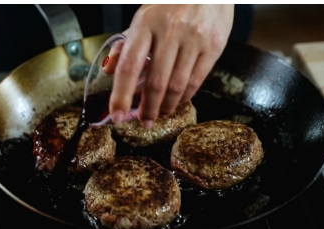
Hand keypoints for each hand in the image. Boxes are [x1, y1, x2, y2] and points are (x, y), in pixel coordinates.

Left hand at [105, 4, 233, 127]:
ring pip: (178, 86)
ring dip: (166, 106)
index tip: (117, 114)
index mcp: (147, 22)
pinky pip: (197, 80)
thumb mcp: (145, 15)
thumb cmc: (173, 2)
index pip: (130, 65)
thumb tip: (109, 70)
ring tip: (160, 113)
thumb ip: (127, 43)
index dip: (122, 94)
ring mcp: (195, 39)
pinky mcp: (214, 46)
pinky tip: (178, 100)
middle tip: (144, 121)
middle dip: (148, 108)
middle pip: (156, 82)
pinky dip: (185, 96)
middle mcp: (171, 30)